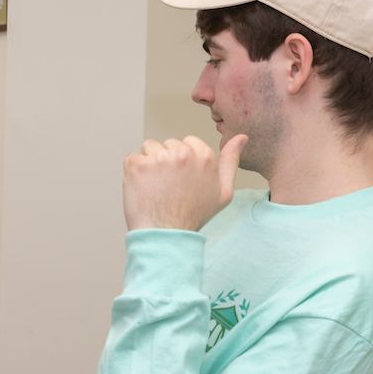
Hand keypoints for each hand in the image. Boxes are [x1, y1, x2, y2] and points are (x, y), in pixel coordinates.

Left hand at [122, 133, 247, 231]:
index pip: (188, 142)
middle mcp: (182, 153)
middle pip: (168, 144)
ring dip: (149, 163)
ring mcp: (158, 159)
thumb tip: (241, 138)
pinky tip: (142, 189)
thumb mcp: (223, 192)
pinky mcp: (137, 166)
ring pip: (149, 148)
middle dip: (166, 161)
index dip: (182, 161)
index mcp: (204, 156)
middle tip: (168, 186)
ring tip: (155, 187)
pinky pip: (131, 158)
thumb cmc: (194, 216)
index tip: (181, 179)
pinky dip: (133, 172)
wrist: (165, 235)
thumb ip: (231, 162)